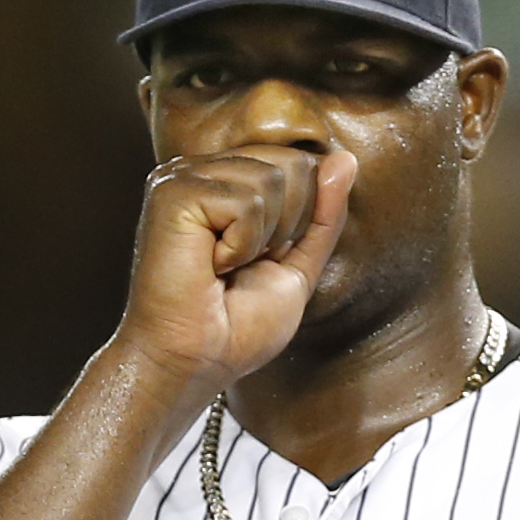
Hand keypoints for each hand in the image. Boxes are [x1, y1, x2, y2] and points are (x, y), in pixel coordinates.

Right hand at [115, 144, 357, 398]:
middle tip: (242, 265)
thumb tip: (346, 157)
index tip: (258, 261)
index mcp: (225, 180)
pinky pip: (248, 202)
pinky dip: (240, 247)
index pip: (298, 164)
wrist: (194, 362)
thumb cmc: (236, 326)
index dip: (298, 221)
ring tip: (223, 266)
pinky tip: (208, 265)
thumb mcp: (298, 265)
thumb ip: (323, 214)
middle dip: (287, 225)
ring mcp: (184, 176)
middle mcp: (202, 170)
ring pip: (273, 179)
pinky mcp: (173, 191)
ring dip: (261, 239)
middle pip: (292, 163)